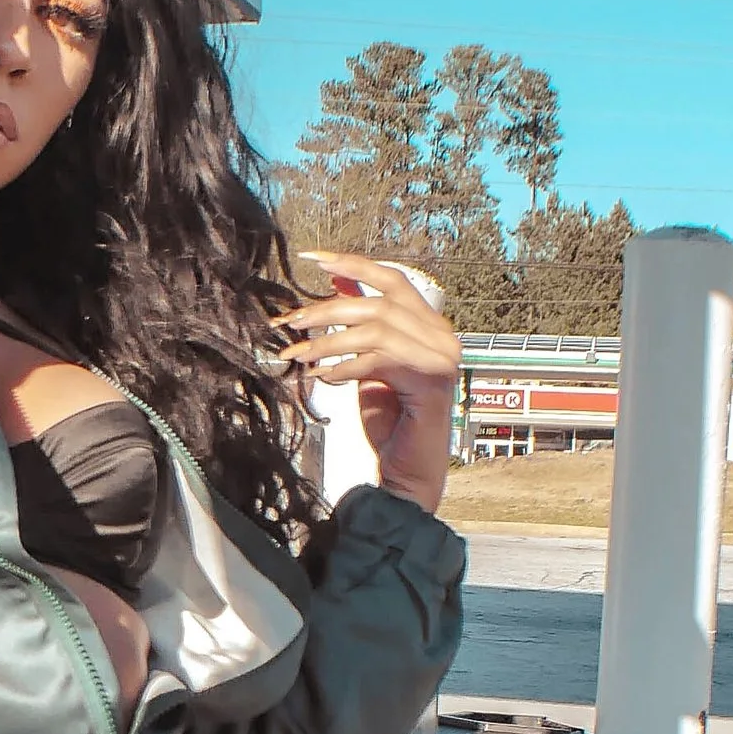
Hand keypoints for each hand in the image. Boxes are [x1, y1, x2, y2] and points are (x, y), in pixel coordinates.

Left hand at [276, 254, 459, 513]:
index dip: (353, 265)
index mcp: (431, 325)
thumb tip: (336, 285)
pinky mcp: (429, 381)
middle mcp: (442, 336)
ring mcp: (441, 357)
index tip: (314, 258)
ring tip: (297, 355)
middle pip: (378, 302)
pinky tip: (321, 378)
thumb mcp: (369, 365)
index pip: (392, 280)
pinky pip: (378, 359)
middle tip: (289, 322)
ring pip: (376, 327)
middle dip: (327, 309)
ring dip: (328, 340)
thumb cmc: (390, 426)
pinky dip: (344, 366)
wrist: (409, 475)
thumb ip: (361, 328)